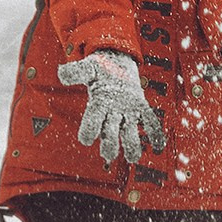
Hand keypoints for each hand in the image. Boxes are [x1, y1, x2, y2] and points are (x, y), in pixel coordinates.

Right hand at [56, 50, 165, 166]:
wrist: (116, 64)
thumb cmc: (100, 69)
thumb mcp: (88, 67)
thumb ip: (76, 71)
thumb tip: (61, 73)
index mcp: (98, 105)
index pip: (92, 120)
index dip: (88, 130)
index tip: (85, 139)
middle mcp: (112, 113)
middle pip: (110, 132)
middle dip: (110, 144)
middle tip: (108, 155)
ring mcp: (128, 112)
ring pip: (129, 132)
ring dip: (132, 145)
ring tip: (133, 158)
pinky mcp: (141, 107)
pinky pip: (149, 121)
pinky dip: (155, 133)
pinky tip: (159, 145)